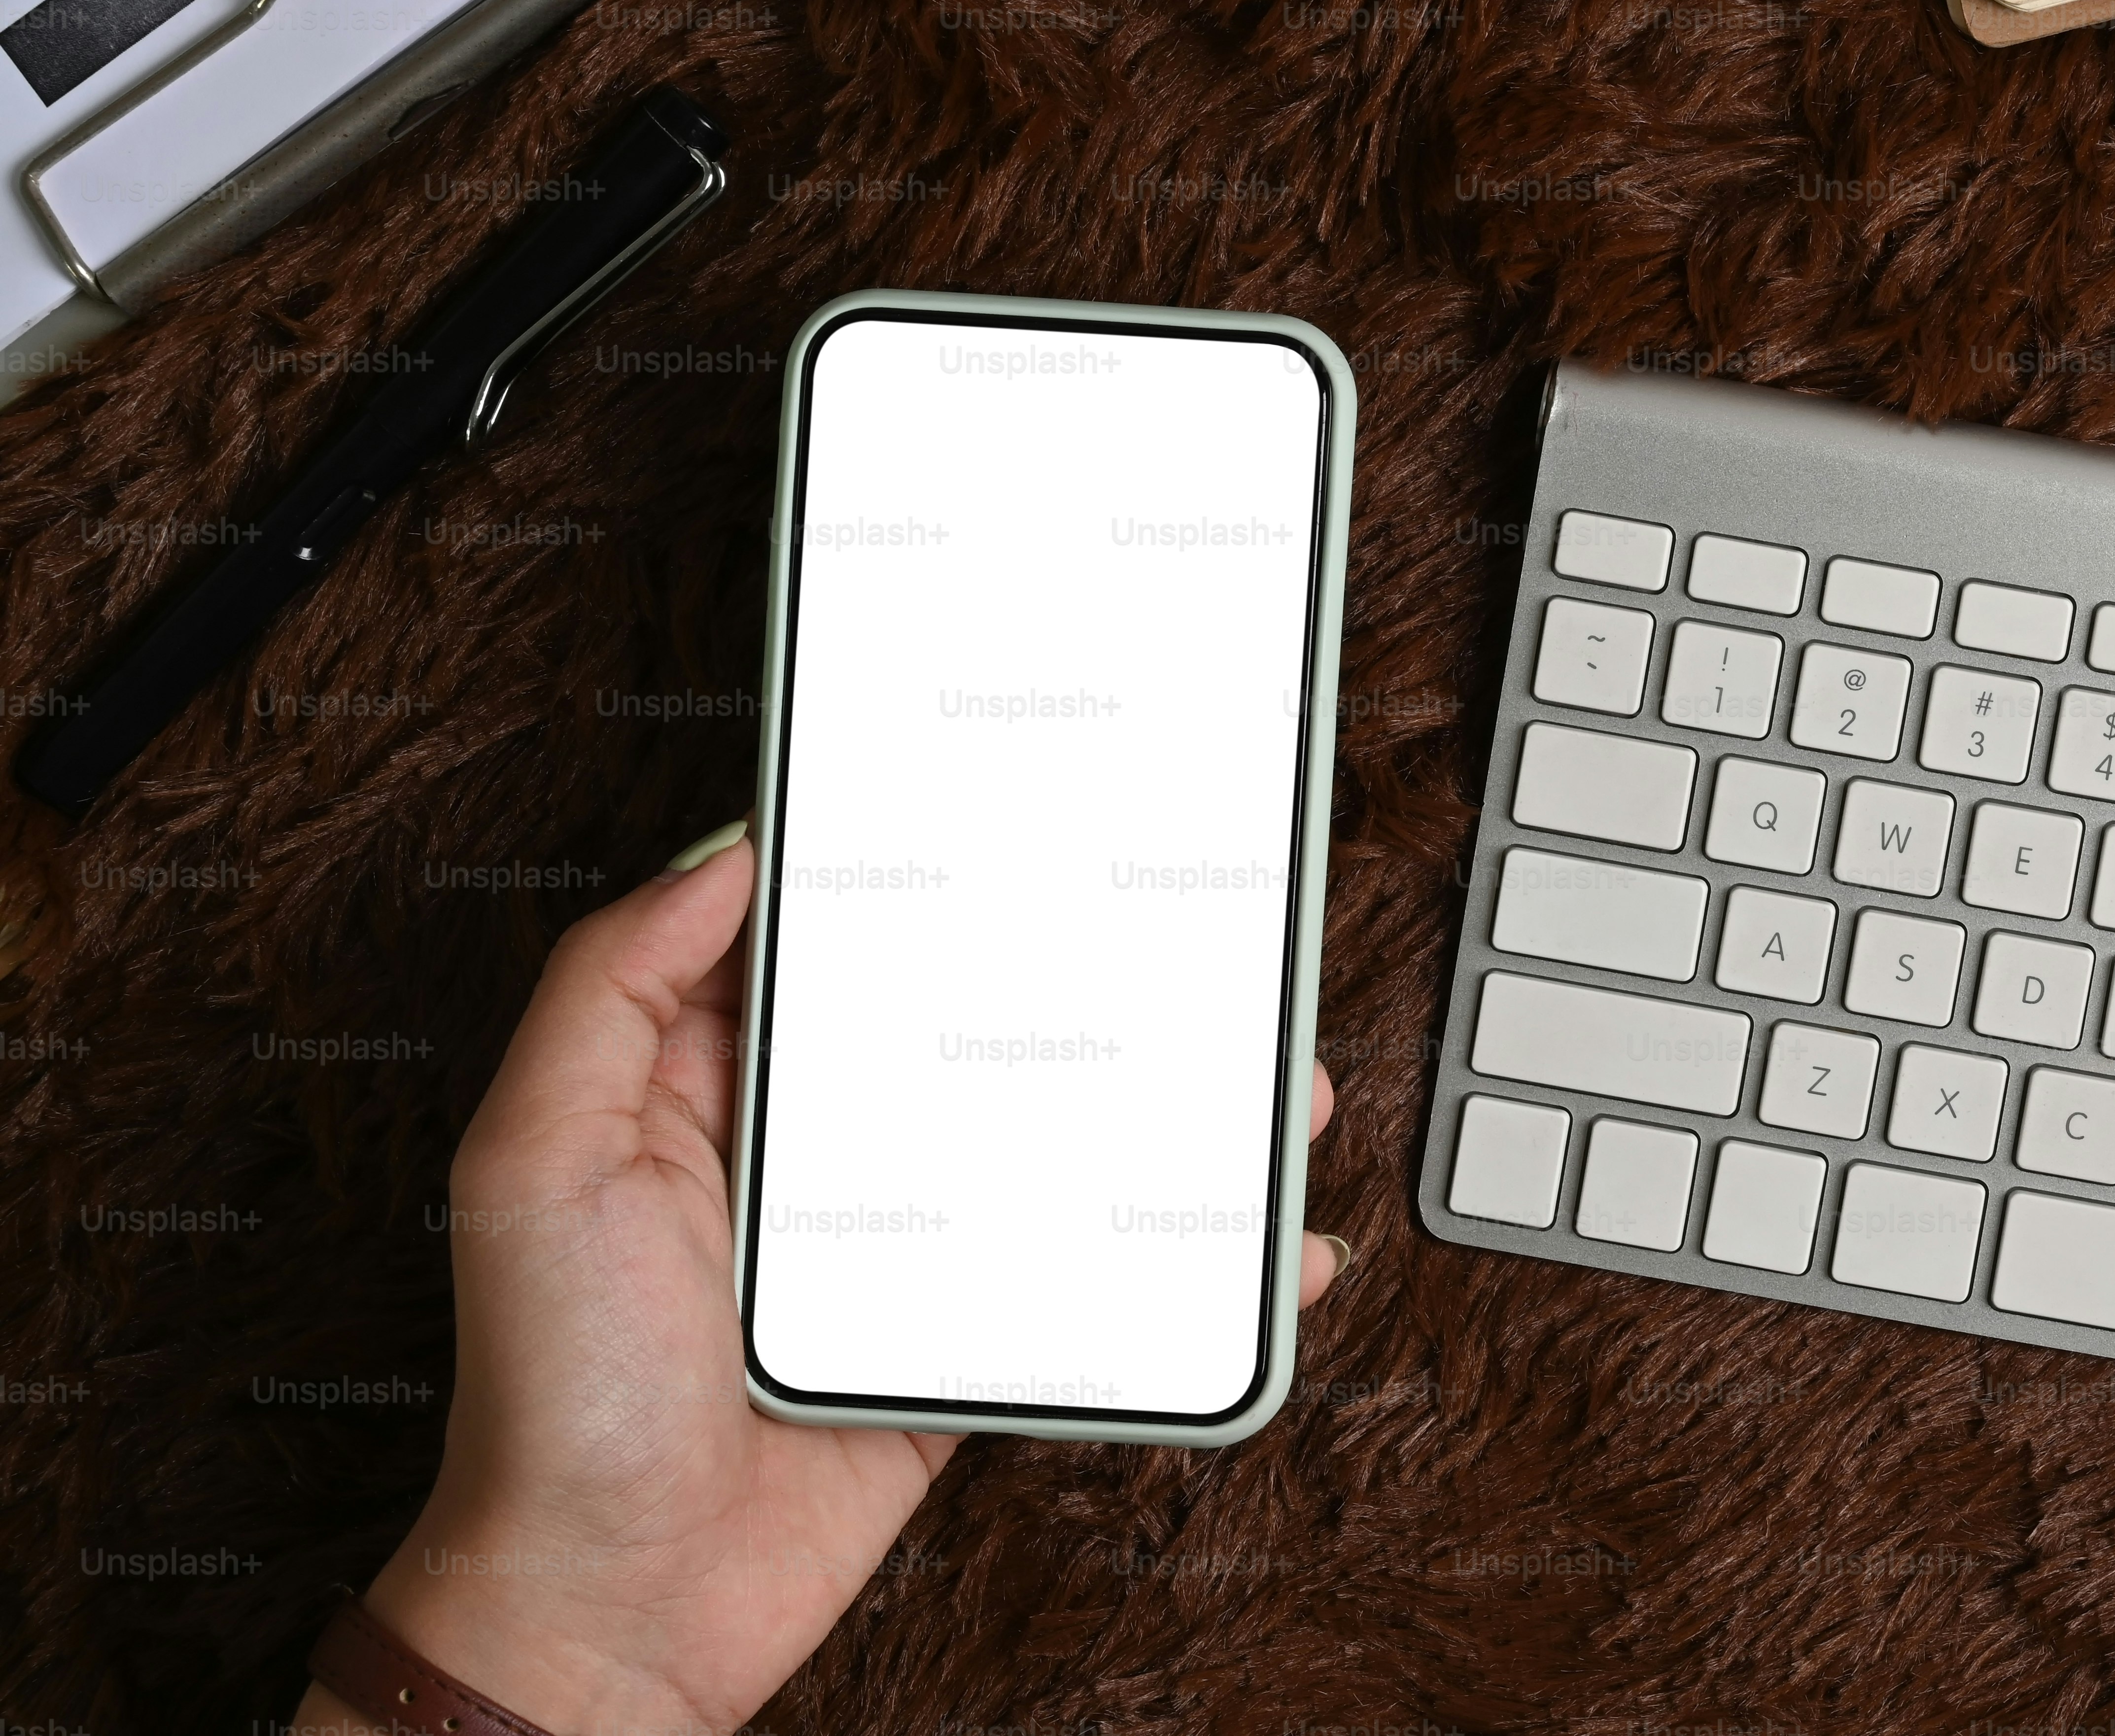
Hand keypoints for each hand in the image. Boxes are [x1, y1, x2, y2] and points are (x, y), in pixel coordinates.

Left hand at [303, 830, 1347, 1734]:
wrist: (615, 1613)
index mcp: (705, 1090)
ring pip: (1054, 1148)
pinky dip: (1187, 1264)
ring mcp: (899, 1254)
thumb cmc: (552, 1401)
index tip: (997, 814)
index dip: (903, 876)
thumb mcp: (532, 1161)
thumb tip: (715, 858)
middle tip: (1182, 929)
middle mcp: (811, 1160)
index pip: (821, 947)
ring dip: (1166, 1112)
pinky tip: (1264, 1237)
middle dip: (1081, 980)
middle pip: (966, 1034)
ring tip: (1269, 1076)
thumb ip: (606, 992)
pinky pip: (1092, 1283)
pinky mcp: (961, 1345)